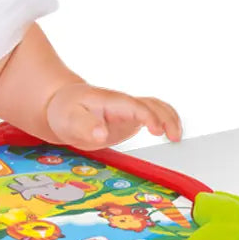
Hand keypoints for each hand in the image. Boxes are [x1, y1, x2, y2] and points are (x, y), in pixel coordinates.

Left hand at [46, 82, 182, 149]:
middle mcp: (122, 104)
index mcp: (109, 101)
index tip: (157, 130)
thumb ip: (84, 126)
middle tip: (174, 138)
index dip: (148, 116)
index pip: (133, 105)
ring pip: (156, 107)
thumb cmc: (65, 110)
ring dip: (170, 119)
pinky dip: (165, 122)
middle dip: (166, 118)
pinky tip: (171, 136)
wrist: (61, 105)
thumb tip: (101, 135)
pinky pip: (153, 115)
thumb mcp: (68, 119)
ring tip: (176, 139)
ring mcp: (128, 110)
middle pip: (151, 104)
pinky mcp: (131, 119)